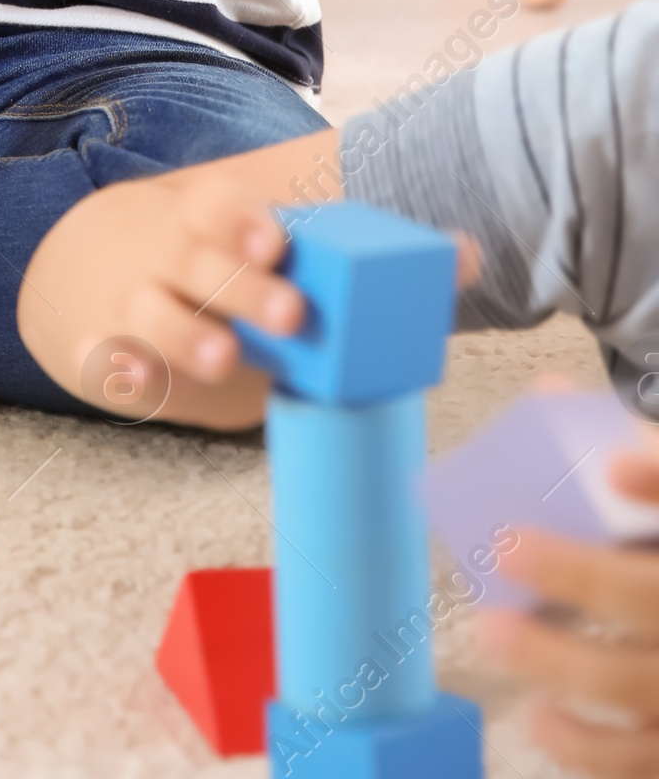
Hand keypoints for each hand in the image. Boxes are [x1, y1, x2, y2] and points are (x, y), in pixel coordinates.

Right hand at [16, 137, 481, 432]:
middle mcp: (168, 257)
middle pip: (195, 263)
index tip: (278, 241)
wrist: (109, 267)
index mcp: (209, 221)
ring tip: (224, 359)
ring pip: (150, 312)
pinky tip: (131, 379)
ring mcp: (132, 301)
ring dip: (183, 333)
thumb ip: (367, 259)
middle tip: (292, 315)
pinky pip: (101, 358)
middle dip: (242, 288)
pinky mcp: (107, 348)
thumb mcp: (276, 251)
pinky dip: (112, 367)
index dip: (245, 221)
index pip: (217, 205)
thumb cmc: (224, 265)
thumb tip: (470, 254)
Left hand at [480, 436, 658, 773]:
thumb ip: (632, 460)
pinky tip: (538, 718)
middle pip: (652, 597)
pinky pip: (640, 759)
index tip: (613, 463)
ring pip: (641, 685)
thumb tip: (547, 392)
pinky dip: (590, 750)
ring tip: (492, 630)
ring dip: (564, 661)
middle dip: (586, 575)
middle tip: (508, 545)